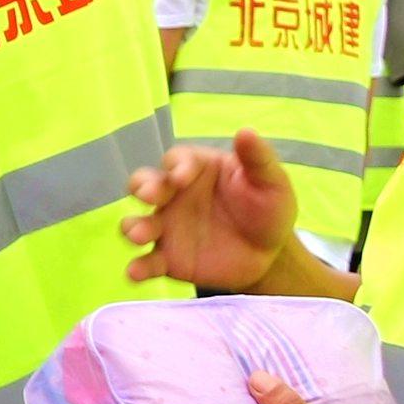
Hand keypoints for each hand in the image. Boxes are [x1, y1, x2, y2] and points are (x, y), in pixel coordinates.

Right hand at [121, 134, 296, 291]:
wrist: (271, 254)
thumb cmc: (268, 209)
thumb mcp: (271, 182)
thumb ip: (257, 158)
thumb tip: (245, 131)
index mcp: (195, 171)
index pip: (176, 161)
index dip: (175, 167)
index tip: (183, 177)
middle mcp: (173, 196)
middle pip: (143, 185)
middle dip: (142, 188)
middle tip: (149, 196)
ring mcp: (167, 228)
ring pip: (137, 223)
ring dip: (133, 227)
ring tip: (139, 235)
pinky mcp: (168, 259)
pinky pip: (147, 263)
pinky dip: (138, 268)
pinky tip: (136, 273)